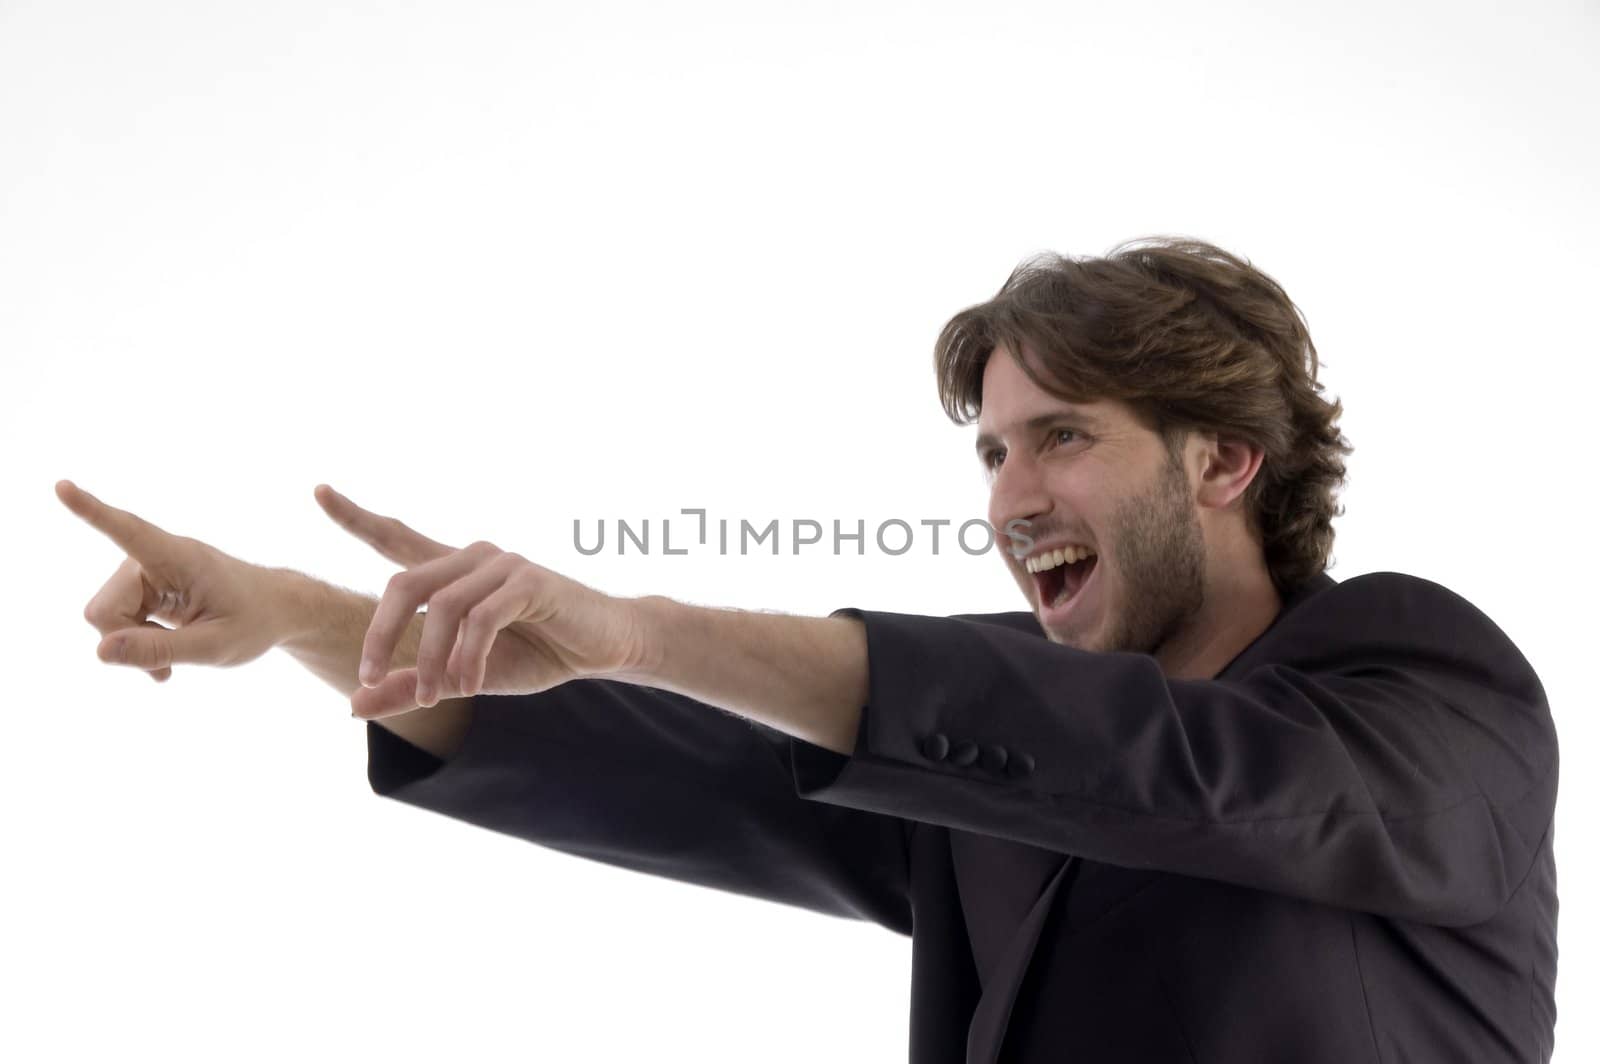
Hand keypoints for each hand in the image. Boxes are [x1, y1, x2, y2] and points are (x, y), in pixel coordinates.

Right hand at [57, 480, 295, 677]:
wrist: (276, 611)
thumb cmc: (255, 622)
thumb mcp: (215, 646)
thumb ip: (159, 649)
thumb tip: (100, 652)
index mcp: (180, 558)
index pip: (129, 531)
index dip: (92, 511)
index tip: (62, 486)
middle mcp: (155, 559)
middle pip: (104, 607)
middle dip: (124, 640)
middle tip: (164, 669)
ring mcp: (146, 574)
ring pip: (107, 618)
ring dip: (133, 645)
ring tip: (170, 664)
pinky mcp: (144, 589)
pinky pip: (118, 624)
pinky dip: (136, 644)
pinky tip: (162, 663)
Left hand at [313, 484, 646, 719]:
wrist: (606, 648)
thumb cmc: (539, 653)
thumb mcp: (464, 678)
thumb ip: (410, 685)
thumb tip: (350, 705)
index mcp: (454, 572)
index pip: (397, 537)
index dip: (356, 517)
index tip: (317, 491)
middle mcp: (474, 557)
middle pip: (403, 583)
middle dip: (378, 634)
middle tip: (366, 678)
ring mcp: (503, 565)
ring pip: (441, 608)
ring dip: (428, 660)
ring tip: (432, 695)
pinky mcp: (530, 582)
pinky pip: (481, 619)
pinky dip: (468, 656)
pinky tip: (469, 682)